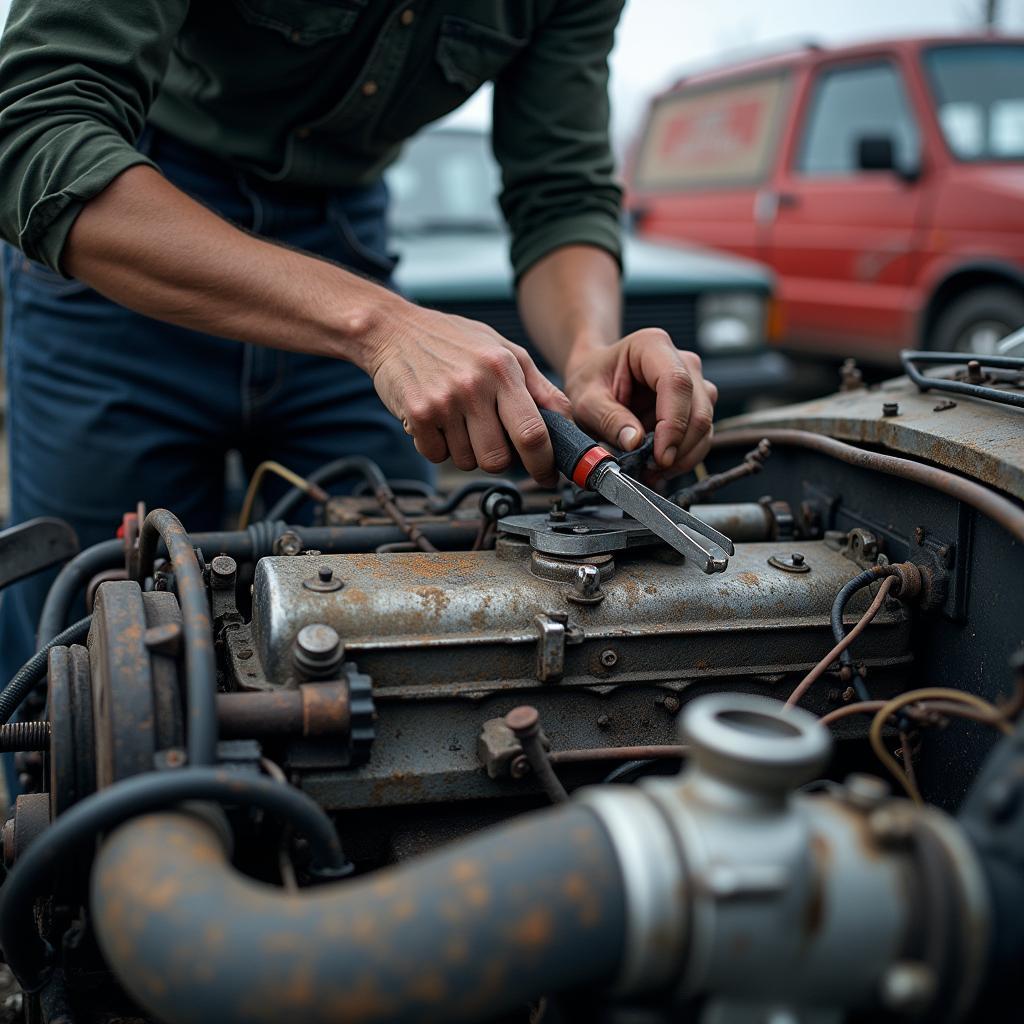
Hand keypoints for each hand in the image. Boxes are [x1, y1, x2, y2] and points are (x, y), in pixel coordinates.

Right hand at [364, 302, 572, 485]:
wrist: (394, 329)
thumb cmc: (453, 340)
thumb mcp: (505, 351)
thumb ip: (540, 388)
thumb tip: (568, 422)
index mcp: (503, 369)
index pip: (533, 433)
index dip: (543, 464)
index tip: (546, 475)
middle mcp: (474, 385)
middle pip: (499, 459)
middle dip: (500, 459)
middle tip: (492, 439)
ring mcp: (443, 401)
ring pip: (468, 461)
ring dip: (467, 451)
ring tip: (459, 419)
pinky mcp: (416, 414)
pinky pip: (438, 456)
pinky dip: (440, 446)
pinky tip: (438, 420)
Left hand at [562, 329, 718, 473]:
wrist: (596, 376)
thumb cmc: (591, 380)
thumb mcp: (586, 400)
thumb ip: (609, 419)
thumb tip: (635, 442)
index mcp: (652, 345)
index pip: (676, 383)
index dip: (673, 423)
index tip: (660, 455)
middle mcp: (682, 361)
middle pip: (699, 406)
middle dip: (680, 446)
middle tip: (652, 470)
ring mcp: (694, 382)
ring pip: (705, 423)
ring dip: (683, 455)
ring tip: (651, 471)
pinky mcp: (696, 404)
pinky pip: (701, 434)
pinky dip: (683, 456)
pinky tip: (659, 467)